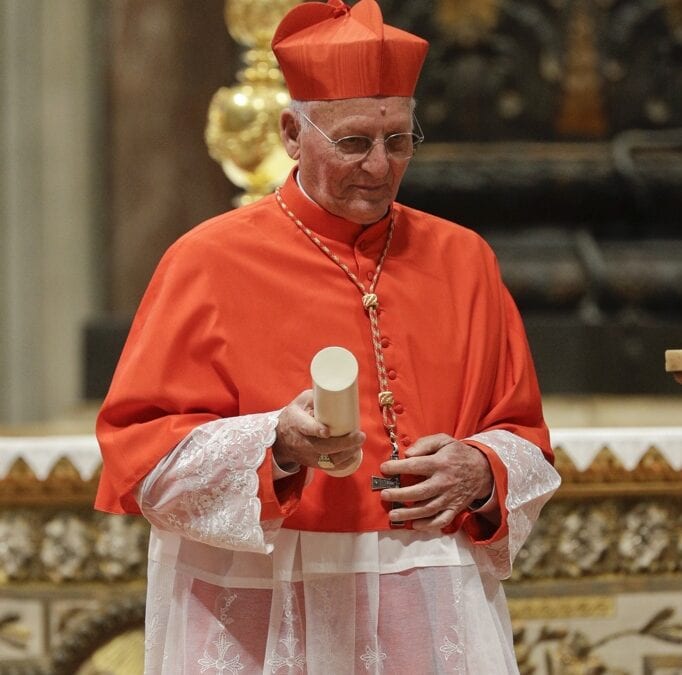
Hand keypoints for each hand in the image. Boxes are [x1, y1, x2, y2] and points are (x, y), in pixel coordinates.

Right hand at [273, 390, 364, 470]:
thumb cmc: (294, 417)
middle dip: (344, 443)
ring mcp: (308, 455)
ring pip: (329, 459)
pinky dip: (345, 462)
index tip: (327, 431)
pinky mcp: (313, 463)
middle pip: (323, 447)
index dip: (316, 430)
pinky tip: (354, 454)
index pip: (306, 428)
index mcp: (297, 423)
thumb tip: (337, 392)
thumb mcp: (300, 402)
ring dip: (347, 453)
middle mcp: (302, 442)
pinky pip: (331, 467)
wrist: (280, 440)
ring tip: (359, 442)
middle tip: (359, 435)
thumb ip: (316, 398)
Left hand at [379, 433, 493, 530]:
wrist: (482, 470)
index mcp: (440, 463)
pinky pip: (442, 520)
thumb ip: (425, 444)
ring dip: (409, 514)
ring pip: (428, 509)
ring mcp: (450, 498)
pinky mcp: (455, 509)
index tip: (384, 468)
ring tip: (393, 515)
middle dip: (400, 494)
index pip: (416, 465)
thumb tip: (407, 454)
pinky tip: (415, 525)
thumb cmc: (457, 454)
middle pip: (420, 492)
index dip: (398, 467)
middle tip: (384, 495)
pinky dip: (429, 525)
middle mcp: (444, 482)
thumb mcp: (444, 441)